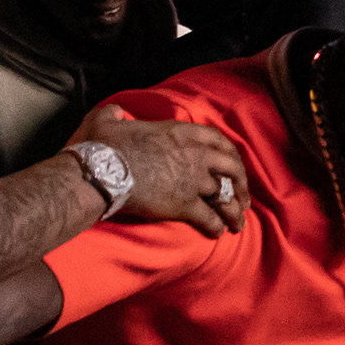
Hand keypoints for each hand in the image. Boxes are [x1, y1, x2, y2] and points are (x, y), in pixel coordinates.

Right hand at [79, 107, 250, 235]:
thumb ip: (115, 114)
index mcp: (181, 132)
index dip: (229, 154)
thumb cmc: (102, 145)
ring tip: (238, 225)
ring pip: (225, 196)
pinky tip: (218, 233)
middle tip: (243, 199)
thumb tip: (114, 112)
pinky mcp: (184, 204)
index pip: (217, 140)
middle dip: (241, 184)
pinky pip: (208, 217)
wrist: (101, 171)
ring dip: (234, 212)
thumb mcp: (106, 120)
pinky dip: (215, 226)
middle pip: (231, 167)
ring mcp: (192, 180)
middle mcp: (194, 154)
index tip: (233, 165)